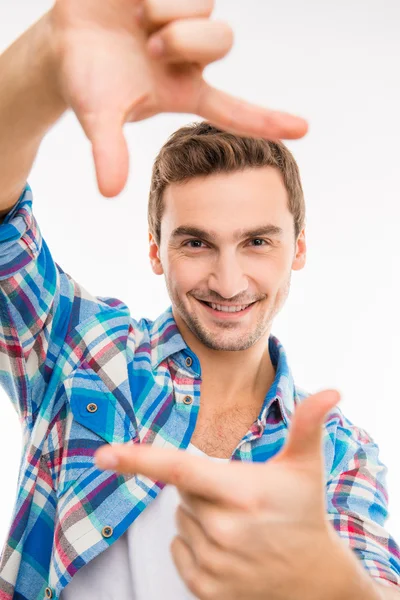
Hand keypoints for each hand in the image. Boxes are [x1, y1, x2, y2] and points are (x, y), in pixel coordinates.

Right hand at [48, 0, 307, 197]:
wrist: (65, 42)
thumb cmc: (87, 83)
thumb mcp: (97, 116)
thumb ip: (109, 150)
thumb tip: (109, 192)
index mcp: (185, 92)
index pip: (234, 110)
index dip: (266, 120)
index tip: (303, 130)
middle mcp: (192, 56)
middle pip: (222, 41)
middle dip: (185, 40)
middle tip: (150, 45)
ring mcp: (184, 19)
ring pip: (206, 5)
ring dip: (168, 8)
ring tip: (137, 16)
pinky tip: (133, 0)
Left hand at [95, 390, 364, 599]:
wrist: (314, 581)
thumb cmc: (304, 512)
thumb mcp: (306, 467)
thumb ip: (309, 425)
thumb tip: (332, 390)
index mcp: (243, 492)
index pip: (180, 469)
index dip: (139, 459)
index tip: (103, 454)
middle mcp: (224, 530)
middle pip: (182, 492)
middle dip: (202, 487)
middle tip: (238, 497)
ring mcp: (214, 564)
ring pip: (180, 521)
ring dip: (200, 516)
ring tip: (239, 526)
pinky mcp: (205, 588)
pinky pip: (178, 549)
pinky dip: (194, 543)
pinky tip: (228, 549)